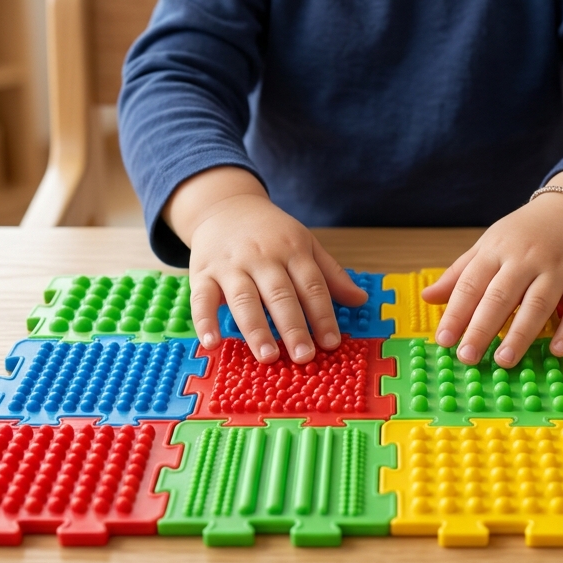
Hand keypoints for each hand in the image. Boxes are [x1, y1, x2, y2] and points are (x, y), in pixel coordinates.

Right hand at [165, 167, 366, 362]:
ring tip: (268, 356)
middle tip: (304, 356)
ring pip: (244, 299)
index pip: (312, 285)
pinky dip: (205, 321)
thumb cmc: (271, 233)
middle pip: (280, 294)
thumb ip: (331, 274)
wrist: (225, 206)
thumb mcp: (305, 244)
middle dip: (293, 326)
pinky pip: (201, 298)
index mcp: (292, 250)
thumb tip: (361, 300)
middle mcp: (262, 257)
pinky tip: (212, 343)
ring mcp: (231, 265)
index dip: (323, 315)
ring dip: (256, 329)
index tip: (331, 343)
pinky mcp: (202, 273)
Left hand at [422, 171, 562, 367]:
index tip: (443, 340)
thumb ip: (459, 274)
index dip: (456, 313)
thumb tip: (427, 298)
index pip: (472, 283)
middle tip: (467, 357)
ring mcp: (559, 268)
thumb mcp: (489, 245)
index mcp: (497, 249)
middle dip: (482, 328)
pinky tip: (558, 351)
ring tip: (503, 361)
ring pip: (538, 303)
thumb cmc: (525, 234)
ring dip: (520, 334)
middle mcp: (527, 258)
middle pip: (501, 295)